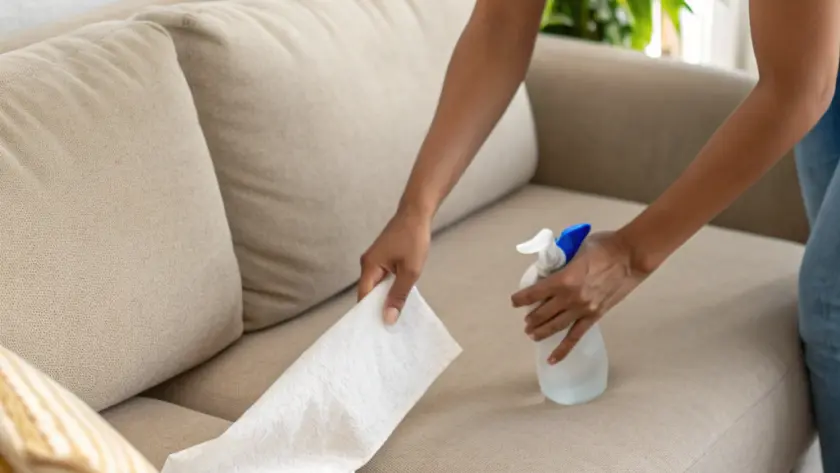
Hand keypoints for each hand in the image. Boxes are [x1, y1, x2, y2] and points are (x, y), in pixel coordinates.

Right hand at [358, 209, 430, 324]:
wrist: (416, 213)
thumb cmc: (413, 239)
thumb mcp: (410, 271)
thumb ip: (398, 295)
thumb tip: (388, 319)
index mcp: (369, 267)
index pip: (363, 297)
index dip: (367, 315)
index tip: (374, 332)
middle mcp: (367, 265)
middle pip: (367, 293)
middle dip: (375, 310)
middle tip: (385, 331)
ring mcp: (374, 261)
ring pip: (375, 287)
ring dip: (383, 300)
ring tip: (392, 319)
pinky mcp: (382, 259)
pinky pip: (381, 279)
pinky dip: (387, 290)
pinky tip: (396, 300)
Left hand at [510, 231, 649, 364]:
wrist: (631, 256)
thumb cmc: (603, 246)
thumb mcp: (576, 248)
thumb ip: (562, 260)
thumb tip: (552, 266)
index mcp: (562, 279)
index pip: (534, 292)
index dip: (521, 298)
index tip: (515, 301)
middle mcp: (569, 298)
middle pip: (542, 312)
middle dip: (531, 318)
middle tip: (526, 321)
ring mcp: (582, 310)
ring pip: (555, 326)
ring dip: (541, 332)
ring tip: (531, 335)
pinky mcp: (594, 316)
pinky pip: (575, 337)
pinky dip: (562, 350)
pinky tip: (552, 360)